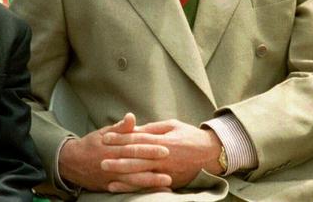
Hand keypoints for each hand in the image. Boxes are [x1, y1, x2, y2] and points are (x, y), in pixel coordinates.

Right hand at [58, 113, 171, 191]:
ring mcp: (111, 176)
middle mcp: (112, 162)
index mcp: (112, 147)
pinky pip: (126, 190)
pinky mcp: (109, 186)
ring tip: (167, 180)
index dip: (149, 147)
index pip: (133, 146)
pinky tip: (153, 191)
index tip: (164, 147)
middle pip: (135, 163)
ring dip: (150, 180)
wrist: (71, 162)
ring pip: (132, 179)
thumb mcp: (103, 133)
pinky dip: (140, 191)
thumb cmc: (91, 145)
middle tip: (170, 162)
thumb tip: (131, 117)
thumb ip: (120, 128)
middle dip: (153, 163)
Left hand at [101, 119, 223, 188]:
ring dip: (123, 174)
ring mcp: (166, 171)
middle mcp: (163, 157)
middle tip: (101, 158)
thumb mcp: (172, 125)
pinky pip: (148, 185)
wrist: (211, 154)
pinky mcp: (169, 181)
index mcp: (163, 140)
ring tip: (107, 174)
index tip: (106, 137)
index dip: (121, 138)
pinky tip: (121, 187)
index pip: (138, 139)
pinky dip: (134, 187)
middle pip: (137, 158)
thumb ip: (153, 128)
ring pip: (141, 173)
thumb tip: (135, 129)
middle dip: (118, 158)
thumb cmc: (190, 135)